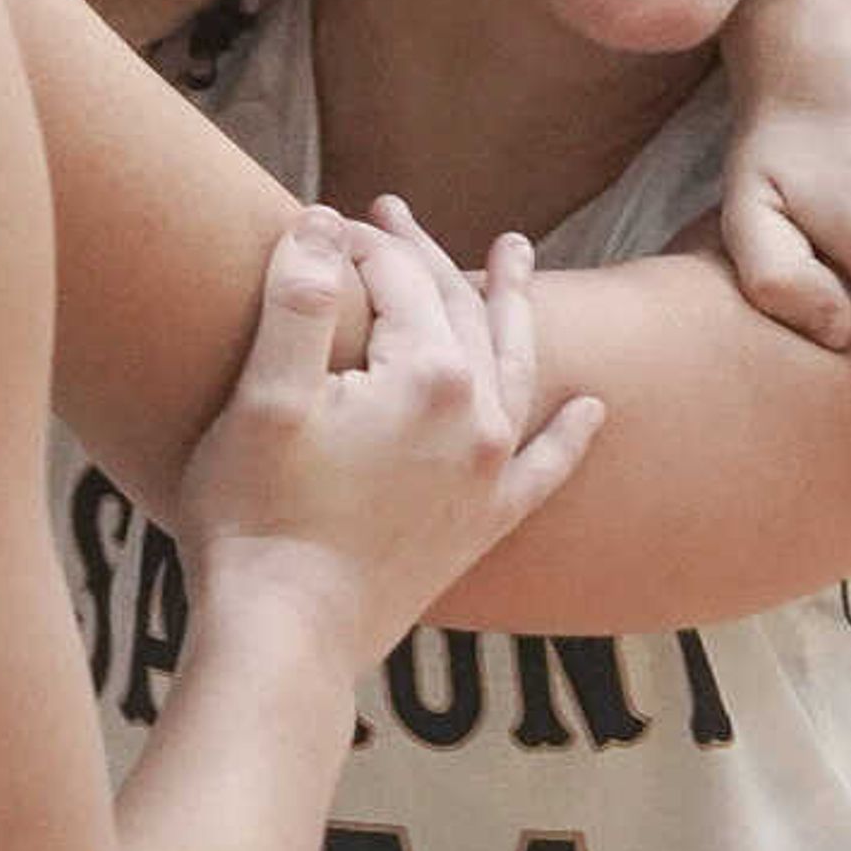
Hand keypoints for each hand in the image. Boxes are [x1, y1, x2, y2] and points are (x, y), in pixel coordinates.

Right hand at [176, 200, 603, 665]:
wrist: (288, 638)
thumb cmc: (258, 518)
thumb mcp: (264, 398)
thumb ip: (301, 300)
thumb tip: (325, 222)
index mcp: (427, 375)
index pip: (399, 276)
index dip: (357, 241)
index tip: (317, 226)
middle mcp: (477, 415)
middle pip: (457, 308)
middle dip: (421, 252)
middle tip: (390, 212)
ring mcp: (489, 472)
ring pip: (513, 365)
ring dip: (512, 305)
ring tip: (516, 253)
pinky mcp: (484, 523)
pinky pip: (545, 468)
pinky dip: (569, 437)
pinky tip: (592, 411)